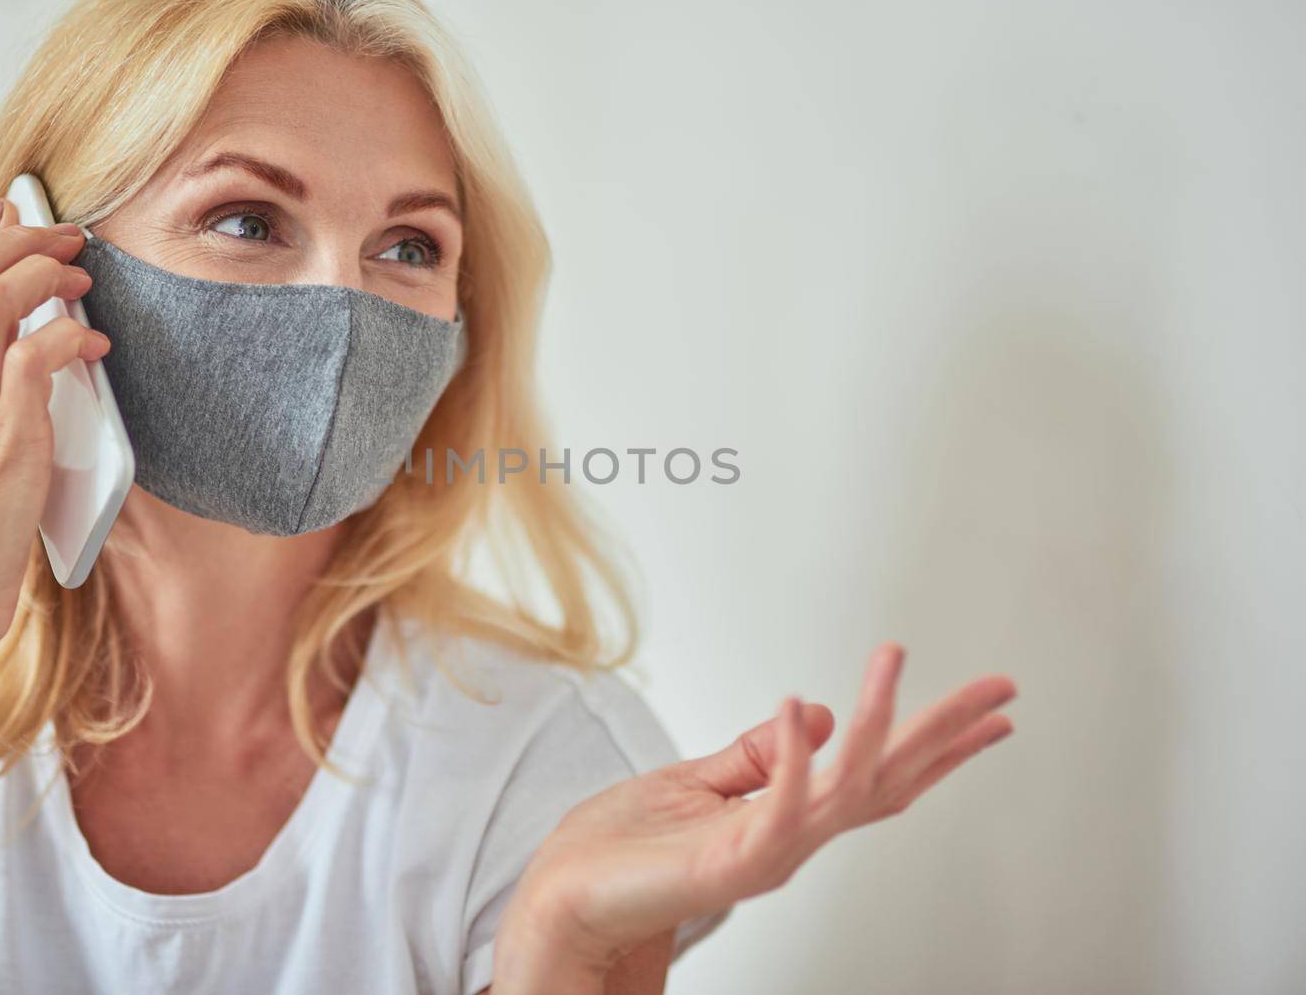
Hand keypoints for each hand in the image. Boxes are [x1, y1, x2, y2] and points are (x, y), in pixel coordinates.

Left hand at [494, 644, 1015, 984]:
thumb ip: (755, 756)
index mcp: (785, 816)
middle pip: (886, 779)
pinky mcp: (728, 862)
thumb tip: (812, 710)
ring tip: (893, 659)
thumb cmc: (618, 851)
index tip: (989, 714)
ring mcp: (765, 853)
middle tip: (1001, 689)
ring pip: (846, 786)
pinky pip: (776, 808)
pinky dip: (792, 760)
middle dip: (945, 734)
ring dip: (876, 721)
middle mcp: (790, 836)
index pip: (877, 776)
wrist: (562, 904)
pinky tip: (802, 707)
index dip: (935, 745)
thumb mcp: (695, 782)